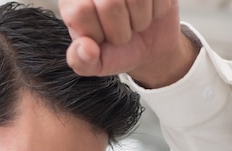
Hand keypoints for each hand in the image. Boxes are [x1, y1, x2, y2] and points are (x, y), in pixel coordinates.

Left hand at [59, 0, 200, 87]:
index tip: (101, 39)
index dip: (97, 33)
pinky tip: (150, 11)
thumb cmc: (117, 51)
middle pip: (110, 3)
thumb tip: (86, 47)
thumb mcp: (96, 64)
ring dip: (141, 21)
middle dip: (121, 31)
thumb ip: (81, 61)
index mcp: (73, 1)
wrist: (148, 47)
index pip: (82, 10)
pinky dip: (158, 11)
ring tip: (135, 23)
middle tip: (122, 34)